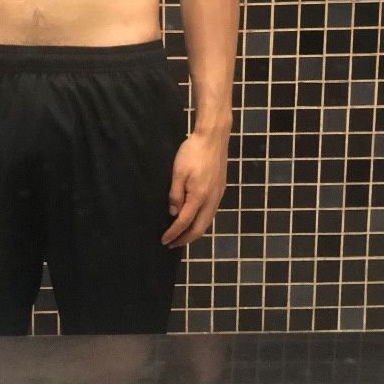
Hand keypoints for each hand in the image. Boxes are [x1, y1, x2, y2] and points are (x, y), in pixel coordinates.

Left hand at [161, 128, 229, 247]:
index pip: (184, 222)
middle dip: (185, 239)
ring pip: (207, 222)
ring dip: (194, 233)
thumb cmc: (192, 152)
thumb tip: (173, 213)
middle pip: (199, 228)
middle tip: (172, 245)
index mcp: (199, 196)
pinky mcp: (220, 190)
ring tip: (182, 237)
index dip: (174, 233)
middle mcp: (211, 200)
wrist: (213, 138)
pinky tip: (194, 221)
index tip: (164, 241)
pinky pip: (211, 213)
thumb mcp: (178, 172)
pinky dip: (201, 223)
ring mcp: (218, 196)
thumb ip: (175, 194)